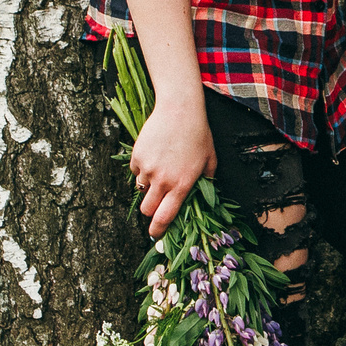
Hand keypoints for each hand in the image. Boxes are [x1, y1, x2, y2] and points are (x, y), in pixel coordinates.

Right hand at [129, 93, 215, 235]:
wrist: (180, 109)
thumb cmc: (199, 134)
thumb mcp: (209, 160)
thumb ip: (206, 181)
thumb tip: (203, 196)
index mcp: (182, 185)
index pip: (165, 217)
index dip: (159, 230)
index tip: (156, 235)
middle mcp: (163, 180)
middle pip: (147, 209)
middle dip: (150, 210)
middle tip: (156, 203)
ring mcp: (147, 168)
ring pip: (141, 189)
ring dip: (147, 187)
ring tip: (160, 170)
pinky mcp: (137, 156)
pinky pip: (136, 170)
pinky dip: (142, 168)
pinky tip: (154, 155)